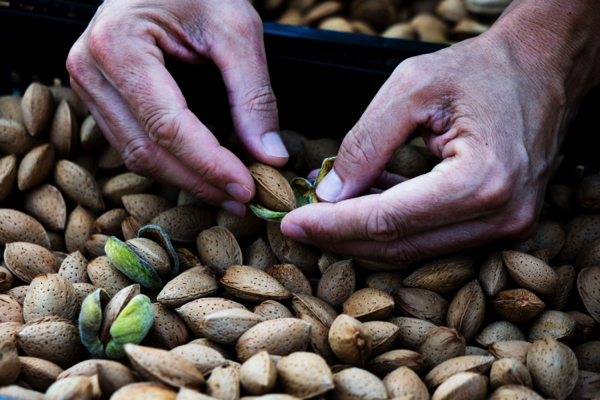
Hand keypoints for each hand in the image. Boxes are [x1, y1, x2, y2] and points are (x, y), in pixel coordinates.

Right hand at [67, 0, 288, 216]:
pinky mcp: (99, 95)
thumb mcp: (236, 30)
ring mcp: (88, 84)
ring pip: (136, 155)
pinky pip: (132, 143)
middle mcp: (89, 68)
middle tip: (242, 200)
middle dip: (199, 182)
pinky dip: (170, 163)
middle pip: (147, 150)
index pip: (167, 126)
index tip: (246, 187)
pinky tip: (203, 172)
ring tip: (228, 192)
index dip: (209, 165)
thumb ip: (253, 95)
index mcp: (118, 45)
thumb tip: (269, 157)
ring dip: (185, 179)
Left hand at [281, 0, 599, 262]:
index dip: (333, 225)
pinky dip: (391, 223)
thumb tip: (329, 193)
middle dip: (340, 236)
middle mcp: (499, 216)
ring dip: (362, 231)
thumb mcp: (413, 87)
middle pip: (399, 245)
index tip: (290, 222)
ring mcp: (504, 226)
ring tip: (321, 206)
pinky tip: (361, 199)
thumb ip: (366, 142)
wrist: (544, 68)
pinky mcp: (498, 224)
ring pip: (412, 247)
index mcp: (481, 181)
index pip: (389, 221)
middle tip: (296, 223)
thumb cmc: (484, 69)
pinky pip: (431, 235)